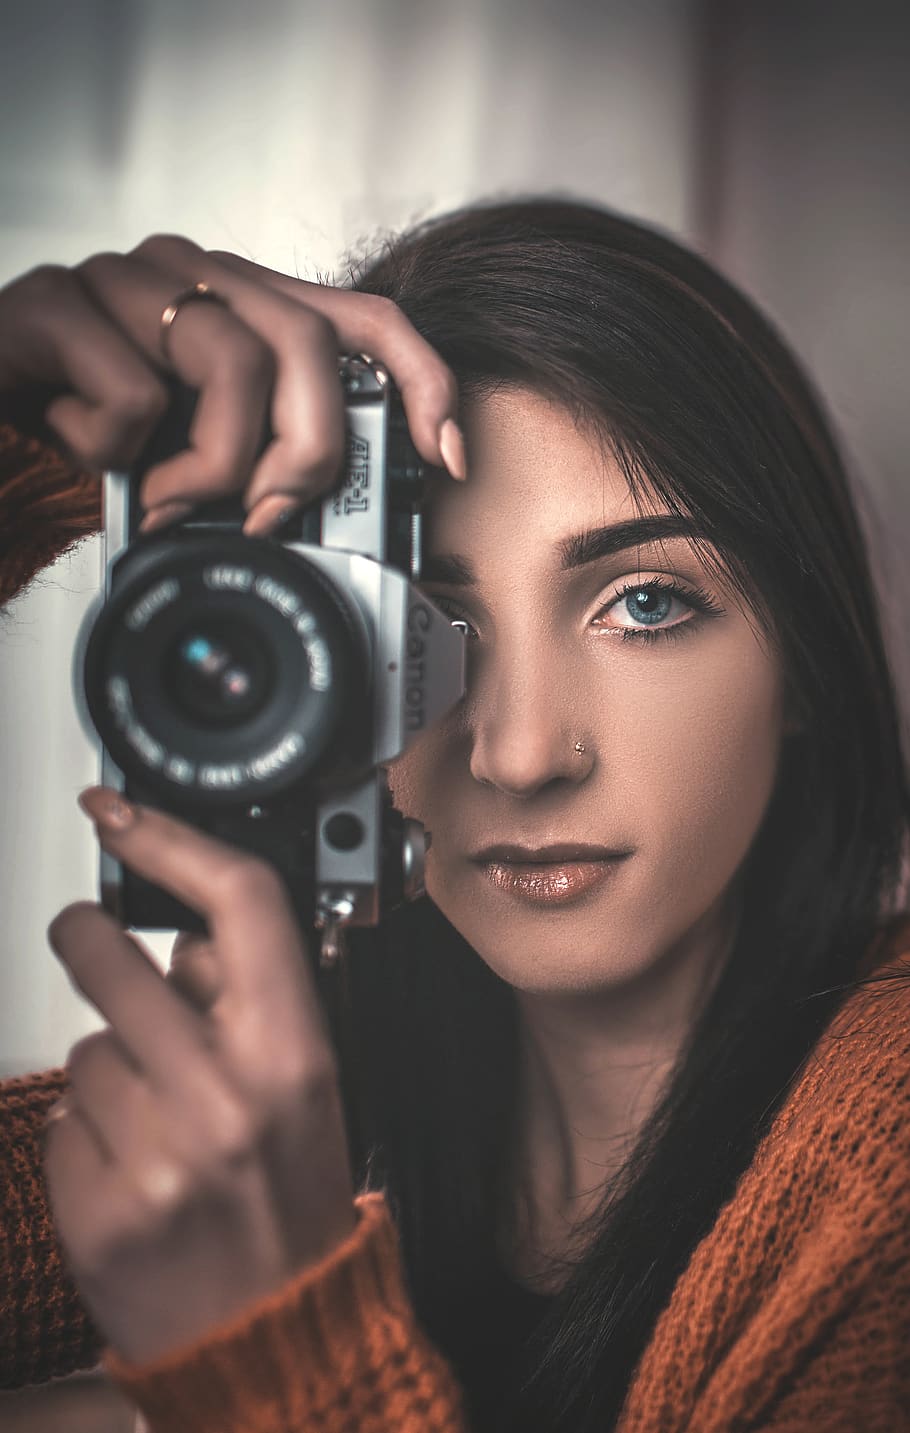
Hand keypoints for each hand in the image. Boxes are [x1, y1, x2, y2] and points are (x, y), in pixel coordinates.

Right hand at [0, 234, 463, 536]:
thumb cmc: (83, 450)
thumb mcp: (197, 460)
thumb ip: (263, 460)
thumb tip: (335, 514)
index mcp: (237, 305)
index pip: (363, 316)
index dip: (423, 381)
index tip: (444, 455)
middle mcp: (188, 274)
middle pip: (309, 342)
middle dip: (308, 452)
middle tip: (267, 516)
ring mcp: (119, 281)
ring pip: (232, 360)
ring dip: (211, 464)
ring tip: (163, 500)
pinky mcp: (50, 306)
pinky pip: (131, 391)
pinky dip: (116, 451)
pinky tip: (82, 452)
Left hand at [43, 785, 357, 1366]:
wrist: (276, 1337)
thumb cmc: (292, 1202)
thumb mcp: (307, 1086)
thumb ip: (254, 1002)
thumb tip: (190, 937)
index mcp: (292, 1052)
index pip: (239, 904)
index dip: (171, 840)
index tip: (118, 813)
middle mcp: (226, 1095)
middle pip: (115, 956)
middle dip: (89, 942)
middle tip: (89, 944)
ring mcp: (158, 1155)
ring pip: (84, 1048)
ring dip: (105, 1066)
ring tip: (154, 1118)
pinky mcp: (98, 1209)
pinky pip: (62, 1120)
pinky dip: (85, 1133)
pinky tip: (132, 1167)